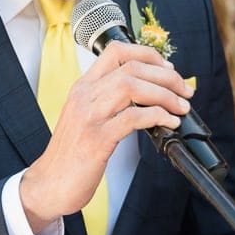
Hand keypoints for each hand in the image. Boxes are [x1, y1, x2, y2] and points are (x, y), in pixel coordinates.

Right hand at [20, 41, 192, 232]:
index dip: (147, 54)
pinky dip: (157, 116)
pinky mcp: (97, 140)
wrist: (50, 183)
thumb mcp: (85, 116)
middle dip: (166, 77)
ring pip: (133, 87)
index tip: (167, 69)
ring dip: (165, 94)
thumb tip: (147, 93)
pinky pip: (132, 118)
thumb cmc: (72, 153)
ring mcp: (89, 116)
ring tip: (181, 106)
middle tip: (184, 90)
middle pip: (131, 68)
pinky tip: (169, 123)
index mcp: (83, 86)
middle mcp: (84, 95)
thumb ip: (108, 100)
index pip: (116, 51)